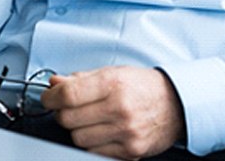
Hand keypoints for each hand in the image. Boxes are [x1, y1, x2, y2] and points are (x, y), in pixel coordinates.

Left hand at [41, 66, 184, 159]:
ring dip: (77, 129)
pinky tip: (101, 131)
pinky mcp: (130, 152)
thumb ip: (81, 78)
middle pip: (69, 119)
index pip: (69, 94)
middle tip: (67, 107)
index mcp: (113, 83)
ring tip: (88, 119)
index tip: (48, 97)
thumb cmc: (142, 85)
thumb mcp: (112, 72)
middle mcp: (119, 108)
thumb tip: (55, 83)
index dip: (51, 97)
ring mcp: (125, 133)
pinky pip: (94, 152)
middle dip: (61, 113)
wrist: (176, 104)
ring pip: (78, 139)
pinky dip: (92, 142)